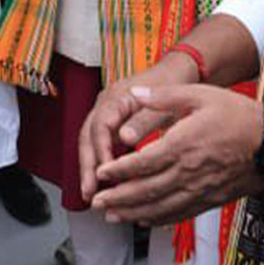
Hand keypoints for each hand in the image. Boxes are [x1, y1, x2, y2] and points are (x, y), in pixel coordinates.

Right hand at [78, 72, 185, 199]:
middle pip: (87, 136)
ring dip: (90, 168)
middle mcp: (106, 104)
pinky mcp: (113, 123)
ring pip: (90, 142)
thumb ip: (144, 119)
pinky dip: (100, 163)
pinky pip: (100, 144)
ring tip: (92, 193)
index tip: (106, 172)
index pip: (99, 126)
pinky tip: (106, 181)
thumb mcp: (163, 101)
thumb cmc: (172, 83)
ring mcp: (107, 113)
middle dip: (86, 166)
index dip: (101, 151)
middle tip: (89, 191)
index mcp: (115, 97)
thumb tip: (124, 139)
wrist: (176, 71)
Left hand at [89, 84, 263, 224]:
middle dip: (118, 198)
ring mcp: (200, 189)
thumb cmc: (237, 114)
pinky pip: (180, 213)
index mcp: (182, 145)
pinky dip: (158, 219)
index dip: (119, 171)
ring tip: (111, 216)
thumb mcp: (199, 95)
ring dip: (133, 213)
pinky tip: (144, 220)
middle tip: (95, 202)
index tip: (100, 174)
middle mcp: (189, 172)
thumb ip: (163, 97)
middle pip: (146, 190)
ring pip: (161, 207)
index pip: (143, 163)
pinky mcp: (211, 199)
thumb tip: (134, 93)